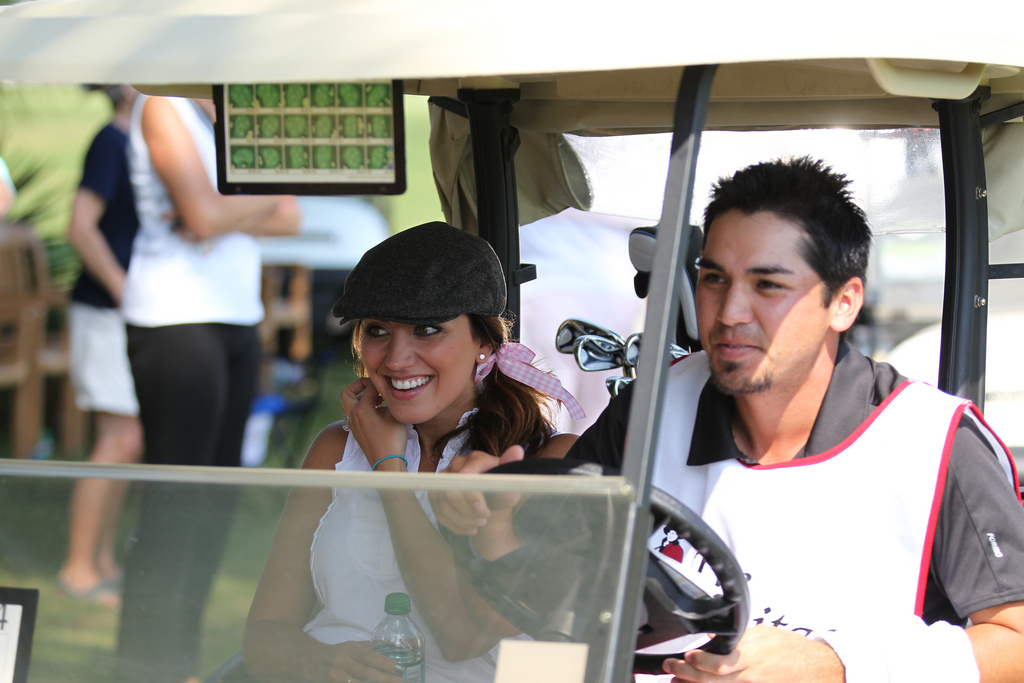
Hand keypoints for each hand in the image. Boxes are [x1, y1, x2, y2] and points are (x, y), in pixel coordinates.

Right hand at [317, 640, 407, 682]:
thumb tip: (393, 644)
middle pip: (366, 674)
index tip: (401, 668)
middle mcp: (341, 663)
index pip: (369, 657)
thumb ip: (370, 647)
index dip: (385, 663)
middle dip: (385, 679)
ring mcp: (334, 677)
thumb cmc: (334, 653)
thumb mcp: (350, 646)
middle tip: (403, 682)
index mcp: (349, 650)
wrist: (305, 660)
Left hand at [341, 378, 407, 469]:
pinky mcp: (356, 432)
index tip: (388, 381)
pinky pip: (354, 414)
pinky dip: (363, 408)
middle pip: (347, 393)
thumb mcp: (395, 416)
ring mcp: (353, 425)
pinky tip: (379, 412)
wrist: (386, 463)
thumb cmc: (392, 440)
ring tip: (378, 399)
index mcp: (361, 410)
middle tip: (372, 386)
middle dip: (358, 386)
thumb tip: (391, 389)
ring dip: (361, 397)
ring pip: (350, 404)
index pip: (368, 388)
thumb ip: (391, 399)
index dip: (379, 382)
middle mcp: (353, 416)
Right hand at [430, 446, 523, 534]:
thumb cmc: (501, 487)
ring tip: (480, 524)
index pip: (466, 475)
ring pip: (444, 505)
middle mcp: (455, 466)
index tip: (483, 511)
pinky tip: (470, 530)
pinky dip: (456, 526)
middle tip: (485, 519)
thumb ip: (512, 468)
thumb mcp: (510, 481)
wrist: (491, 499)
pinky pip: (439, 513)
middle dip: (468, 511)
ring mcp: (443, 480)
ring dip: (463, 520)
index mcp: (475, 459)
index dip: (473, 495)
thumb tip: (517, 451)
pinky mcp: (436, 494)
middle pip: (451, 492)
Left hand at [662, 625, 843, 682]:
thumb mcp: (763, 634)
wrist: (818, 669)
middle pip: (712, 680)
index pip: (718, 662)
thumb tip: (714, 638)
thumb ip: (738, 639)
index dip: (697, 661)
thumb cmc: (791, 650)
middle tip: (671, 669)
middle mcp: (750, 677)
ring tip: (677, 681)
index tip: (684, 656)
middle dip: (687, 675)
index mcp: (752, 656)